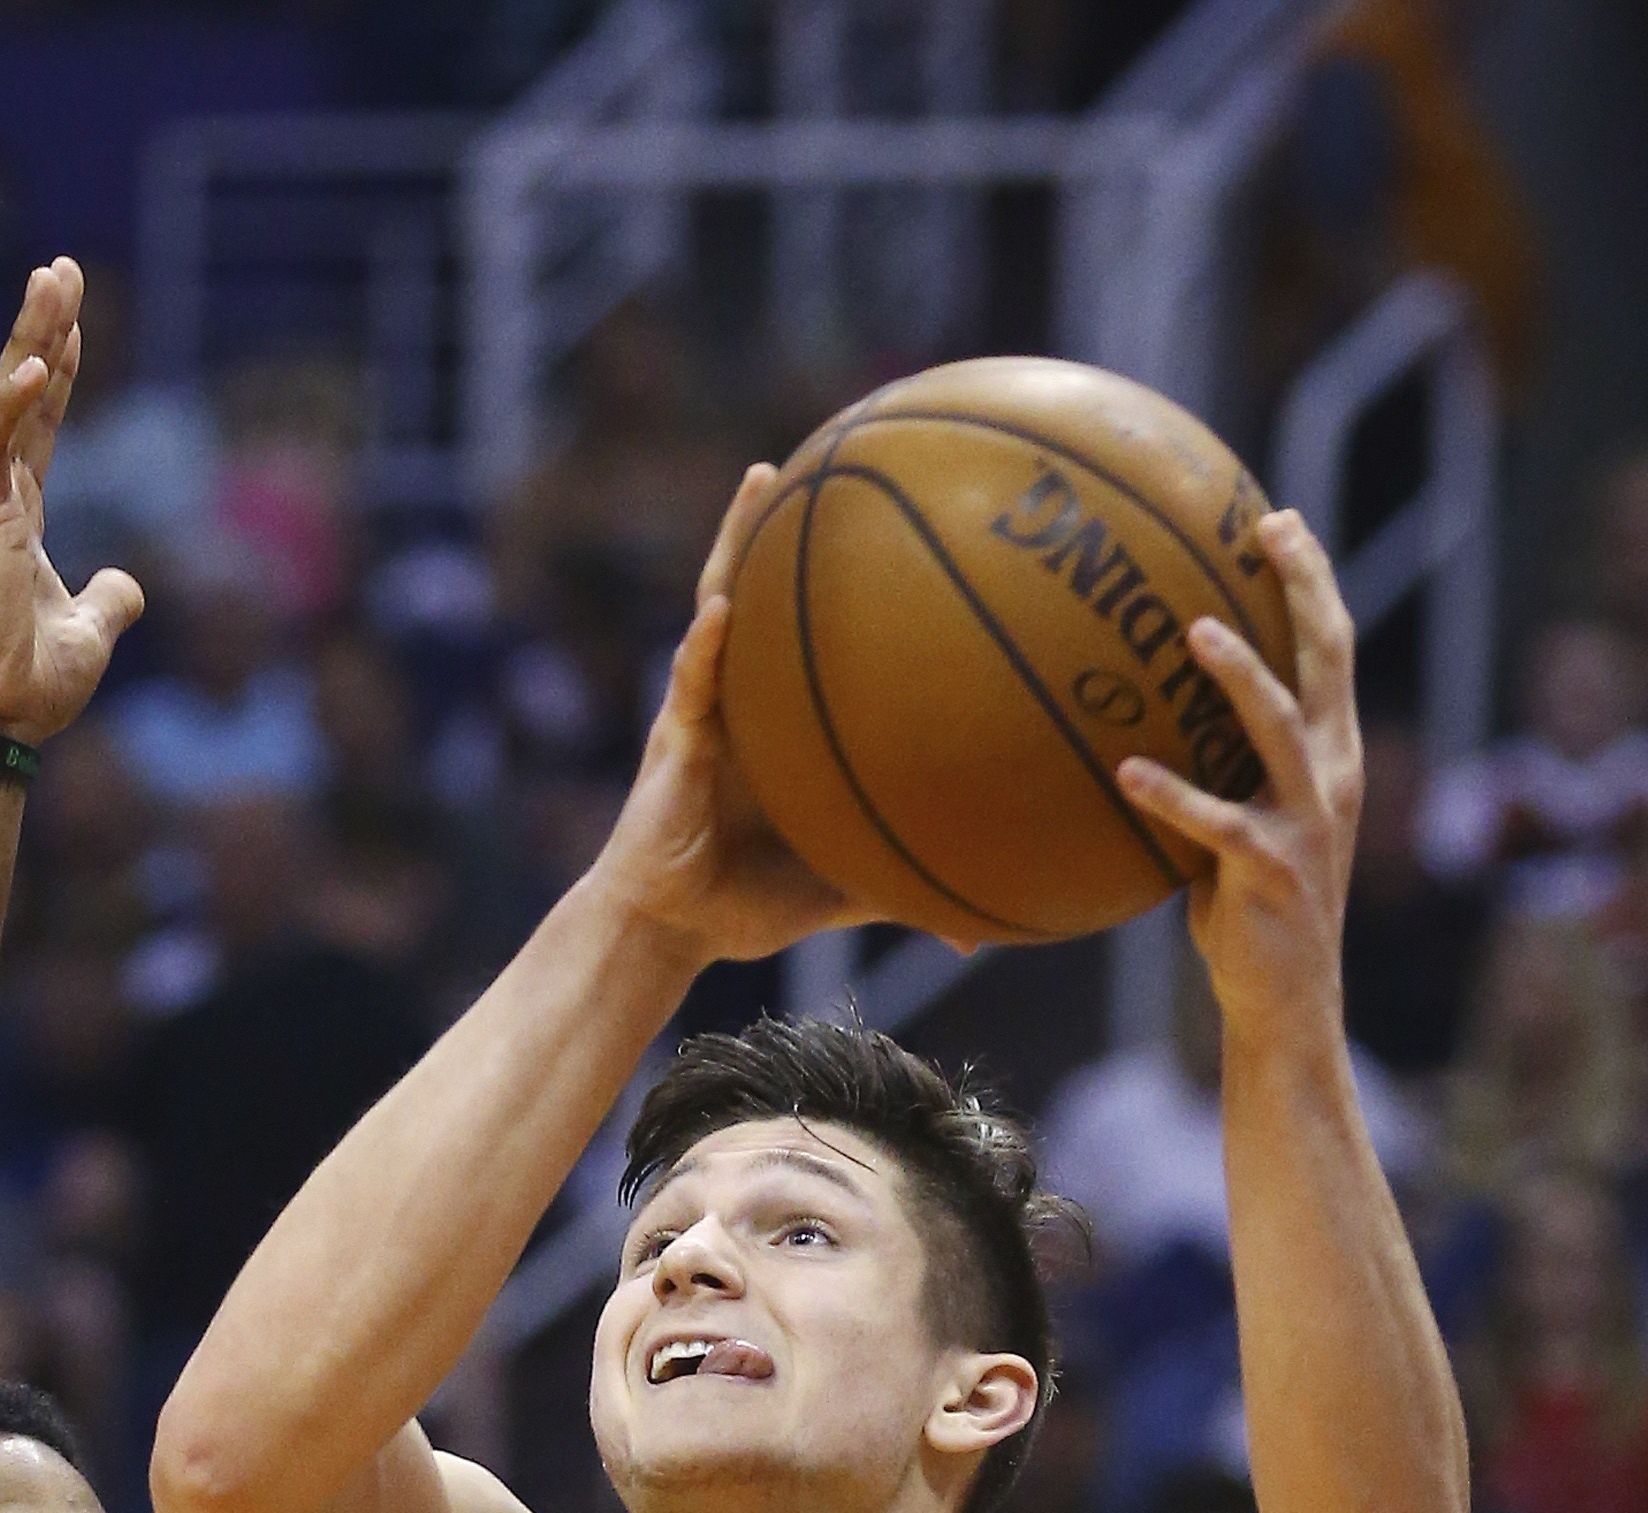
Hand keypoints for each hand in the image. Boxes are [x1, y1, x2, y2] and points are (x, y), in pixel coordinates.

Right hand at [0, 258, 143, 751]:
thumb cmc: (31, 684)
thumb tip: (127, 583)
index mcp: (16, 515)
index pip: (40, 426)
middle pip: (19, 394)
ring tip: (53, 281)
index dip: (57, 372)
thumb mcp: (89, 631)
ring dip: (28, 338)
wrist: (1, 721)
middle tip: (62, 269)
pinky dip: (12, 403)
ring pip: (3, 399)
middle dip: (40, 328)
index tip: (75, 322)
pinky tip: (36, 362)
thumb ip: (110, 600)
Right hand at [589, 466, 871, 966]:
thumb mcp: (839, 888)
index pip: (818, 627)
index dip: (849, 568)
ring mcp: (705, 706)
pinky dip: (706, 642)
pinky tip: (721, 609)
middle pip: (772, 585)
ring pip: (721, 602)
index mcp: (785, 719)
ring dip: (736, 540)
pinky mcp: (674, 736)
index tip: (902, 508)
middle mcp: (746, 696)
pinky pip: (691, 679)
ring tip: (763, 478)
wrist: (672, 930)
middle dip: (795, 519)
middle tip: (839, 448)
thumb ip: (902, 888)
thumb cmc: (747, 905)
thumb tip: (976, 930)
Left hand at [1115, 510, 1360, 1035]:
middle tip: (1267, 530)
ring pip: (1281, 727)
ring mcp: (1308, 821)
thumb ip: (1217, 771)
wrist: (1285, 1000)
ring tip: (1197, 632)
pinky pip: (1218, 824)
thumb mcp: (1240, 825)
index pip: (1330, 650)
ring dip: (1243, 675)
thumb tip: (1142, 722)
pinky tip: (1126, 773)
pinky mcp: (1271, 870)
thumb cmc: (1249, 912)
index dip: (1312, 582)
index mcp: (1331, 757)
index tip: (1280, 521)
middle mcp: (1333, 776)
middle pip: (1327, 660)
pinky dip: (1172, 796)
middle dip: (1304, 588)